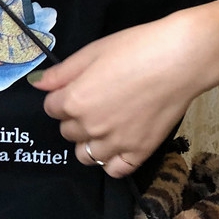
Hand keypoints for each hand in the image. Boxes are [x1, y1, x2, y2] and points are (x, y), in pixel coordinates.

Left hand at [30, 12, 208, 177]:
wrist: (181, 59)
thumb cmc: (135, 48)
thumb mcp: (92, 52)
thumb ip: (62, 73)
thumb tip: (37, 85)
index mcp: (75, 101)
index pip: (51, 108)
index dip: (61, 97)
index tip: (77, 88)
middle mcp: (90, 127)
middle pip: (67, 131)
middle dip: (74, 118)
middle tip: (95, 102)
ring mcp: (115, 143)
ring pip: (86, 155)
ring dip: (89, 142)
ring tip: (105, 126)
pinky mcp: (139, 152)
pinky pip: (114, 170)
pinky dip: (112, 162)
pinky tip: (117, 146)